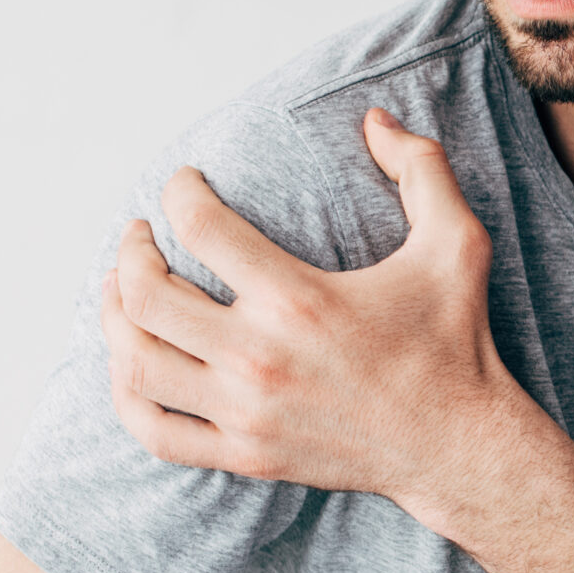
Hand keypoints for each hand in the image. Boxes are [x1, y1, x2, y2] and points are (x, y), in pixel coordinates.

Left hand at [101, 109, 537, 516]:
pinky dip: (126, 394)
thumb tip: (374, 119)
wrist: (460, 445)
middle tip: (141, 236)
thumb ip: (422, 168)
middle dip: (131, 251)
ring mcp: (246, 411)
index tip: (185, 183)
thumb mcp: (458, 243)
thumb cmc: (455, 340)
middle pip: (146, 294)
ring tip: (122, 290)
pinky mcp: (245, 453)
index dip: (179, 191)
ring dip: (113, 317)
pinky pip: (153, 429)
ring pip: (136, 361)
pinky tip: (132, 361)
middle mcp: (260, 357)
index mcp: (300, 299)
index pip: (200, 227)